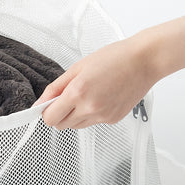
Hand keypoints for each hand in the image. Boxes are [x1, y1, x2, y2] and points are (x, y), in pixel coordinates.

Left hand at [31, 35, 158, 128]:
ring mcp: (103, 117)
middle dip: (59, 114)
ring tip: (87, 94)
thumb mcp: (77, 68)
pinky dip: (91, 114)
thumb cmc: (114, 58)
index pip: (50, 118)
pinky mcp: (113, 120)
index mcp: (78, 93)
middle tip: (67, 97)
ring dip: (74, 115)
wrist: (144, 61)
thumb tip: (40, 103)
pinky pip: (93, 123)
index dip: (46, 111)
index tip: (48, 104)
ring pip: (76, 126)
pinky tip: (101, 97)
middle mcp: (90, 108)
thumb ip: (55, 88)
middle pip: (61, 125)